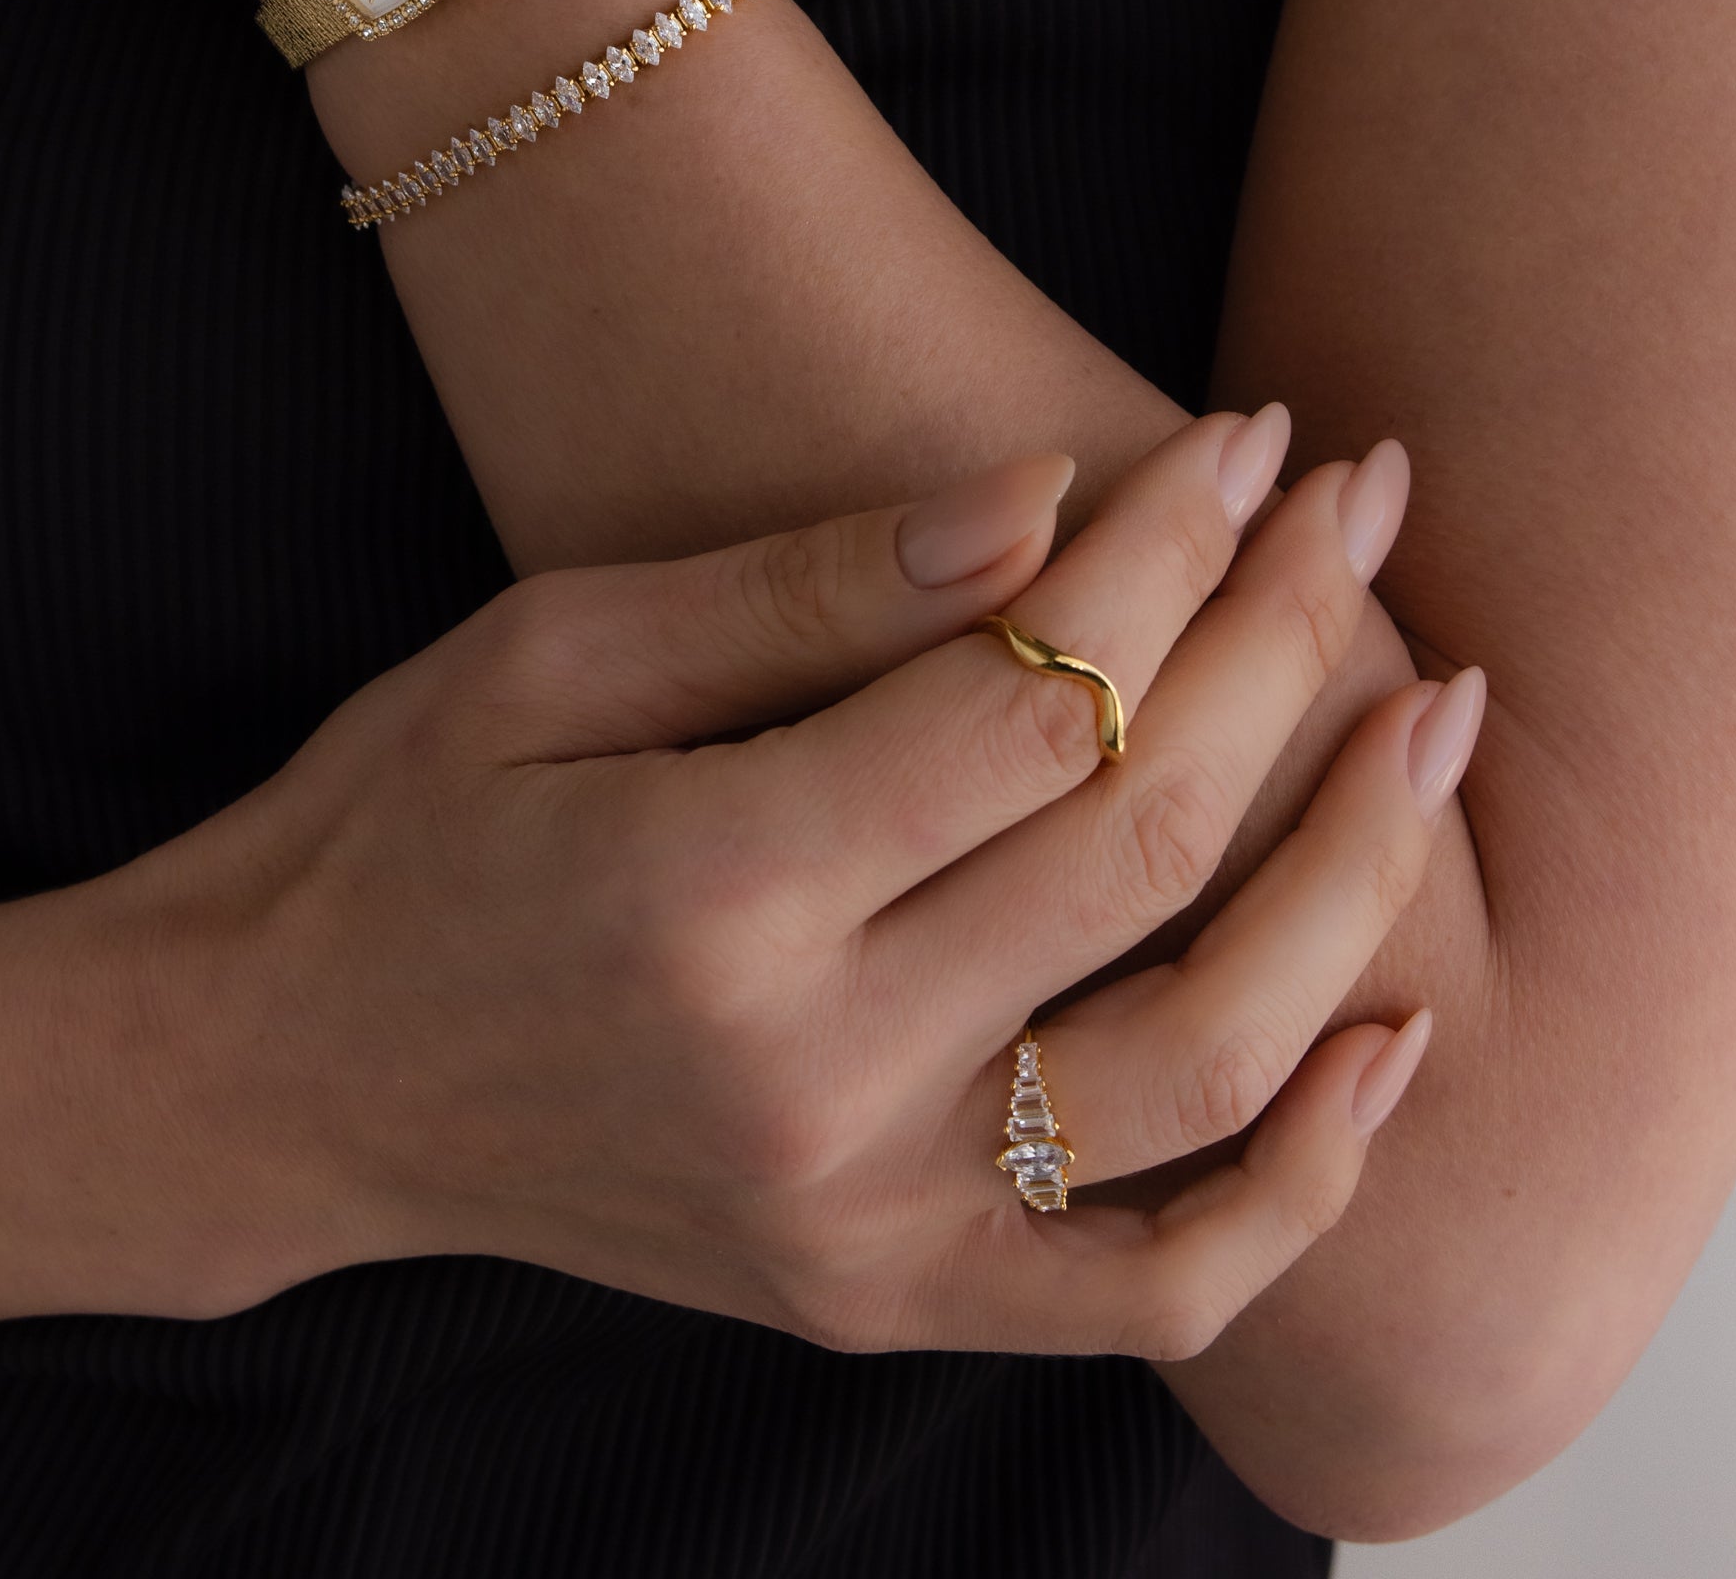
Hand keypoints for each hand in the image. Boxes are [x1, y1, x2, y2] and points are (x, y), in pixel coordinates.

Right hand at [105, 410, 1477, 1353]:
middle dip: (1288, 642)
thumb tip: (1050, 503)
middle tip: (1369, 499)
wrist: (296, 1074)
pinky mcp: (886, 1299)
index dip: (1173, 553)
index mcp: (708, 893)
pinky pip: (1159, 1286)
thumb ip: (807, 588)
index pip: (1035, 703)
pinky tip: (1388, 1034)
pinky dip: (1305, 1178)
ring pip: (1206, 1063)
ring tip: (1439, 714)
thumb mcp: (554, 650)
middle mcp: (808, 1081)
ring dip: (1357, 874)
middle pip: (1141, 842)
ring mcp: (861, 1221)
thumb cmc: (406, 820)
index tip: (1247, 435)